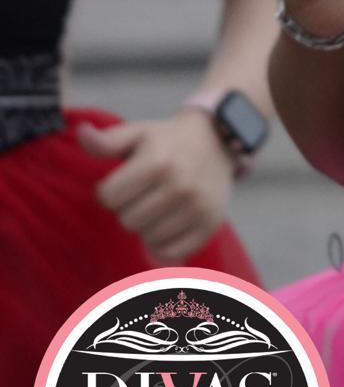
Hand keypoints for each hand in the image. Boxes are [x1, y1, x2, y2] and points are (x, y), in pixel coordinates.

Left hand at [75, 112, 235, 261]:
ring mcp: (197, 207)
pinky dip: (164, 244)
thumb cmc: (167, 140)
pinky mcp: (209, 225)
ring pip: (147, 239)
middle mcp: (180, 186)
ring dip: (147, 226)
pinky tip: (168, 224)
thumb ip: (106, 141)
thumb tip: (82, 133)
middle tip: (143, 194)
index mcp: (157, 162)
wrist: (218, 139)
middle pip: (127, 221)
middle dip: (128, 208)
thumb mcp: (137, 133)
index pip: (107, 198)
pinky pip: (171, 253)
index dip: (110, 190)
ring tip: (157, 206)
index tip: (125, 181)